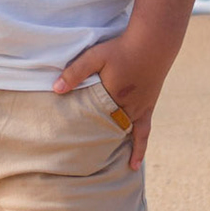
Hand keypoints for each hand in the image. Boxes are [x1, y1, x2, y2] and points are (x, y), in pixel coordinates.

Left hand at [52, 29, 174, 170]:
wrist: (154, 42)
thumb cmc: (121, 48)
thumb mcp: (95, 56)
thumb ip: (75, 72)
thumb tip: (56, 88)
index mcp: (113, 98)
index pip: (94, 123)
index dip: (84, 136)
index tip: (71, 150)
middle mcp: (128, 108)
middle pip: (110, 133)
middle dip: (99, 147)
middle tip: (86, 166)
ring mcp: (140, 108)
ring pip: (127, 136)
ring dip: (119, 149)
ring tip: (109, 168)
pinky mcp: (148, 105)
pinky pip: (145, 131)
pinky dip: (140, 145)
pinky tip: (137, 159)